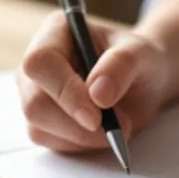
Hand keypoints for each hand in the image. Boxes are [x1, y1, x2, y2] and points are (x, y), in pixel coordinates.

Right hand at [17, 11, 169, 151]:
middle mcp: (39, 63)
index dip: (64, 92)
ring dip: (83, 137)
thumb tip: (98, 94)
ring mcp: (36, 93)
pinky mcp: (43, 121)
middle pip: (34, 102)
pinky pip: (51, 142)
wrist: (144, 82)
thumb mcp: (142, 54)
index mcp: (56, 32)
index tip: (95, 116)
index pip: (40, 63)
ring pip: (39, 127)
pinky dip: (81, 145)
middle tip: (118, 127)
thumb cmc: (140, 60)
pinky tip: (103, 133)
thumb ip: (122, 65)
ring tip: (119, 125)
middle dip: (76, 124)